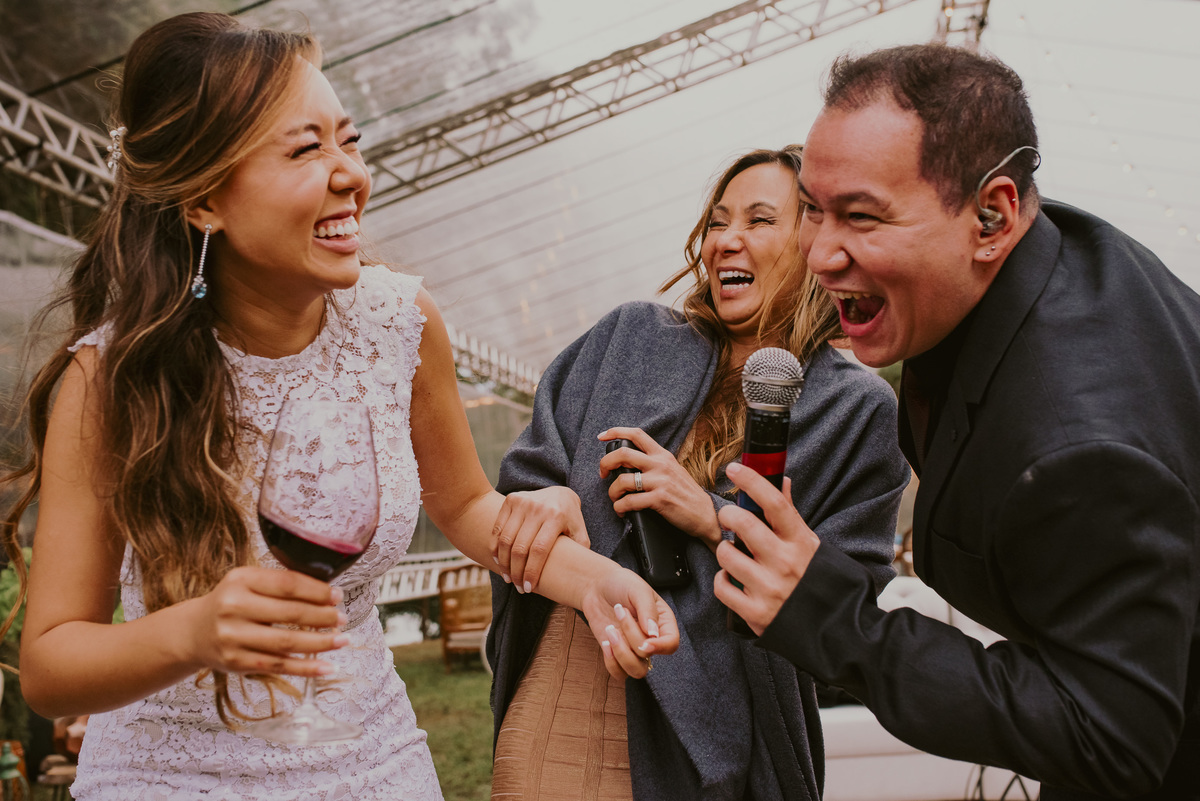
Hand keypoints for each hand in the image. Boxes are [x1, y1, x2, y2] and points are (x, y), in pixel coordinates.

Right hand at [182, 567, 346, 677]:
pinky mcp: (236, 662)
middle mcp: (233, 608)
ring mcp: (233, 637)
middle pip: (290, 614)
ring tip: (342, 640)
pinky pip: (278, 666)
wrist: (193, 632)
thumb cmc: (230, 603)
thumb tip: (327, 592)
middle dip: (323, 617)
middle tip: (342, 618)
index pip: (288, 584)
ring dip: (320, 643)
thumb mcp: (247, 582)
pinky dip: (306, 668)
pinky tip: (327, 666)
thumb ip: (280, 584)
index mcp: (240, 580)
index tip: (337, 596)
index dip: (318, 591)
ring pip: (287, 643)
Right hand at [492, 486, 588, 592]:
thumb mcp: (580, 534)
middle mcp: (538, 508)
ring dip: (504, 563)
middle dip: (516, 572)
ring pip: (506, 539)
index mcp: (556, 516)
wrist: (560, 493)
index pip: (539, 550)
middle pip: (520, 547)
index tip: (529, 588)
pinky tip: (499, 561)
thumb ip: (579, 553)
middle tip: (518, 587)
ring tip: (508, 577)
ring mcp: (523, 502)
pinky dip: (495, 547)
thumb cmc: (570, 521)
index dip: (531, 571)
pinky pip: (498, 528)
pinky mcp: (511, 499)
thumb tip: (576, 576)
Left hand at [580, 567, 678, 679]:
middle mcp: (651, 639)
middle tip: (619, 610)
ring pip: (636, 670)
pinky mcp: (618, 654)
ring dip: (620, 653)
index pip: (671, 644)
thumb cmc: (621, 584)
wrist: (598, 586)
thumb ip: (648, 611)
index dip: (659, 646)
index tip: (645, 640)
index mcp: (663, 622)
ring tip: (611, 630)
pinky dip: (611, 662)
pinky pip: (619, 674)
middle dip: (630, 635)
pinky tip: (606, 641)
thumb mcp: (638, 590)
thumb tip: (653, 634)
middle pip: (648, 655)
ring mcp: (634, 649)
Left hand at [598, 427, 721, 547]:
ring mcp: (660, 481)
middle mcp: (660, 464)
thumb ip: (654, 464)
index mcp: (662, 455)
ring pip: (622, 480)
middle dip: (605, 463)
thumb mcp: (672, 470)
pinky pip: (629, 501)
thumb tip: (628, 463)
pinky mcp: (659, 499)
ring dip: (612, 492)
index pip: (637, 434)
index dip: (616, 431)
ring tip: (616, 499)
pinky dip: (620, 508)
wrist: (705, 514)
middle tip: (602, 473)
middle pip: (622, 454)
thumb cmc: (686, 494)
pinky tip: (622, 511)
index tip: (602, 436)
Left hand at [713, 464, 819, 635]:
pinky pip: (722, 587)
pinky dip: (722, 580)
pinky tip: (732, 579)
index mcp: (800, 542)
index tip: (735, 468)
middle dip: (727, 515)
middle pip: (743, 524)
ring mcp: (769, 589)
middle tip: (727, 518)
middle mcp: (785, 563)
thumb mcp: (812, 546)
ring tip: (734, 554)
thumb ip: (790, 515)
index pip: (774, 503)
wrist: (835, 630)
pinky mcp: (755, 613)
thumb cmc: (819, 581)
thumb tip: (782, 481)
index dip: (752, 481)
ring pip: (726, 554)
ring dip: (725, 550)